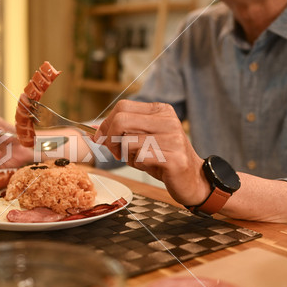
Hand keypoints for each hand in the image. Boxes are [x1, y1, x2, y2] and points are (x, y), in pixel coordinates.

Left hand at [94, 100, 210, 205]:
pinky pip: (140, 157)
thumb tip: (94, 130)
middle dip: (110, 139)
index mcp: (160, 110)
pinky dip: (138, 164)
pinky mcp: (174, 158)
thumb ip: (120, 133)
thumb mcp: (141, 140)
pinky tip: (149, 166)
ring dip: (126, 155)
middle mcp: (168, 120)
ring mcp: (173, 138)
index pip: (122, 107)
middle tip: (115, 152)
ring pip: (128, 141)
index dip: (106, 124)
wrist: (192, 179)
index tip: (102, 138)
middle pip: (121, 120)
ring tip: (138, 160)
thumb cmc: (163, 158)